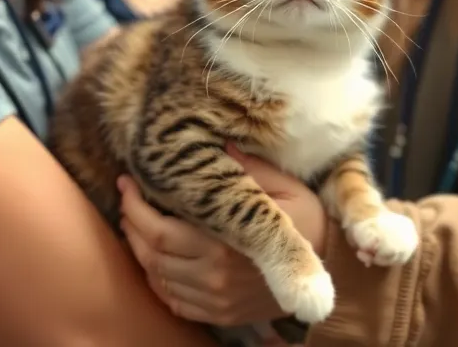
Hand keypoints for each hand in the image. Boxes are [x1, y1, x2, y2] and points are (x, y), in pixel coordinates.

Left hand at [117, 146, 327, 327]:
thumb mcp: (287, 188)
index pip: (160, 231)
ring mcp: (217, 300)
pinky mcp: (222, 315)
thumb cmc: (308, 223)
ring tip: (136, 226)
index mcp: (227, 242)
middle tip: (127, 201)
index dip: (135, 208)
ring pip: (159, 279)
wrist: (331, 269)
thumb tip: (220, 144)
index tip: (127, 184)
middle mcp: (215, 276)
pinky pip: (175, 302)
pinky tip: (157, 260)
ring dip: (140, 252)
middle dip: (131, 226)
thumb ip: (250, 170)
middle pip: (152, 256)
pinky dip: (159, 282)